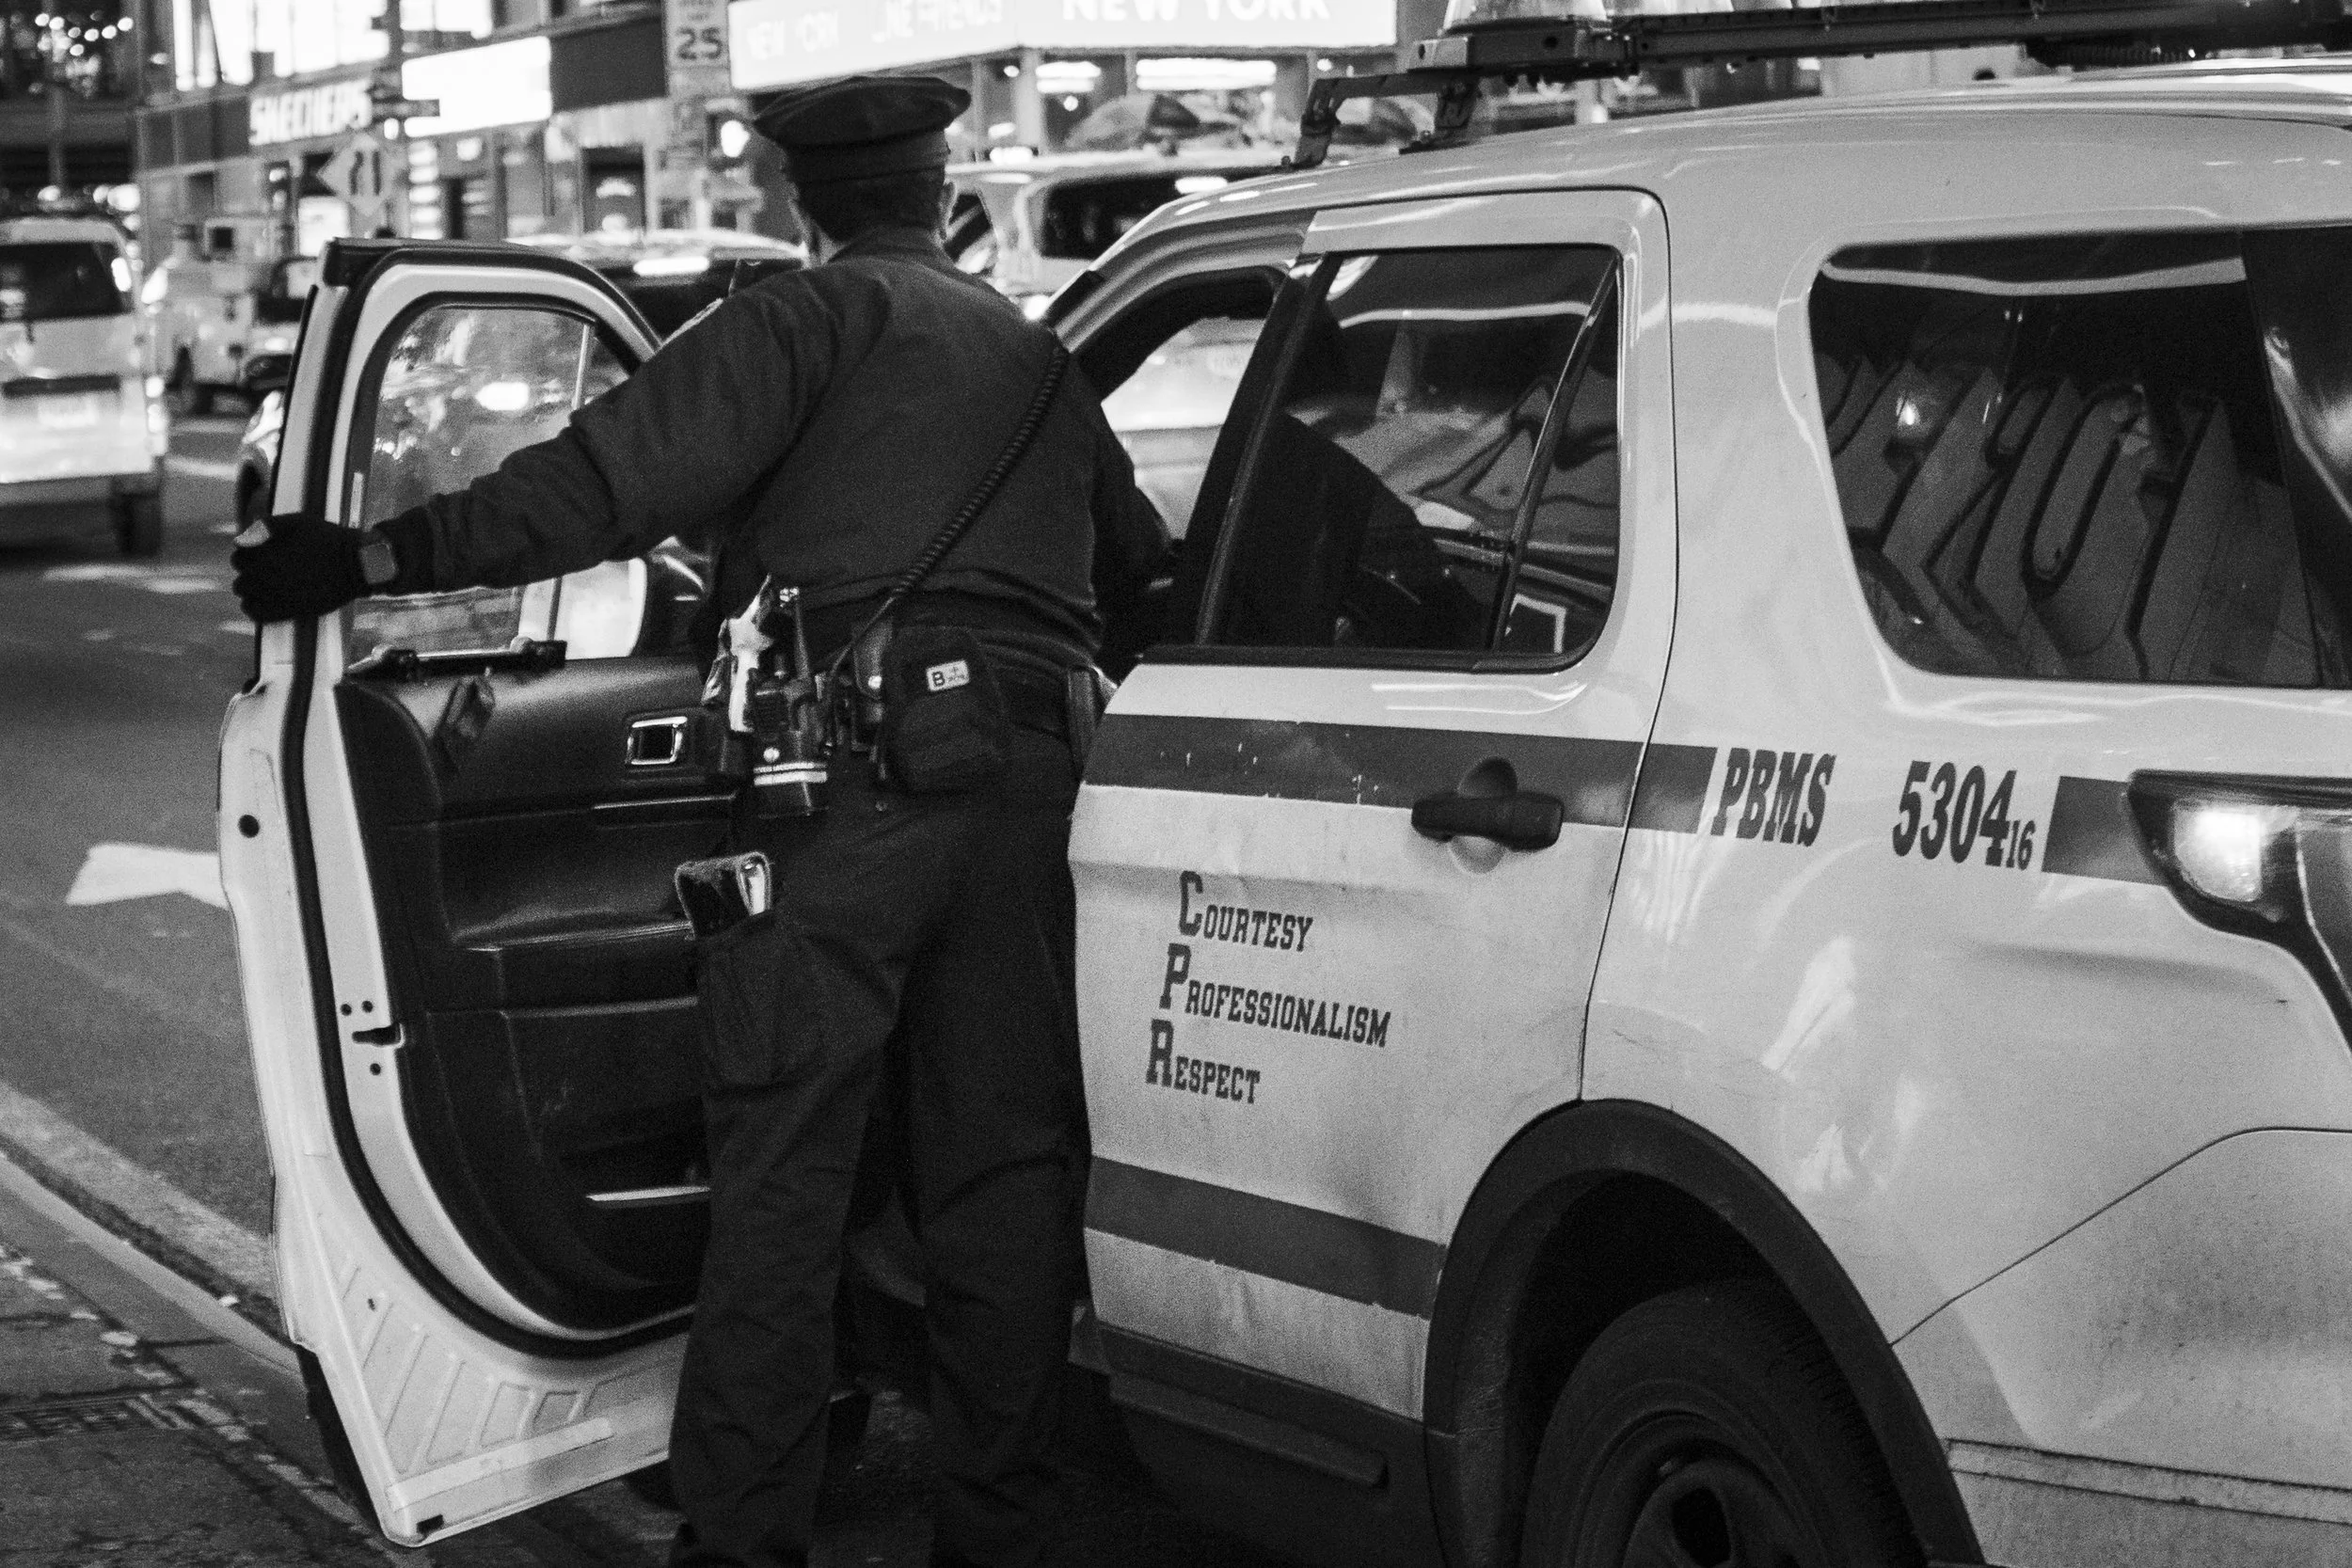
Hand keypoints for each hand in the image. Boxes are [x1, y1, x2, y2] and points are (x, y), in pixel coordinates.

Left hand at [231, 511, 370, 622]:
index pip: (238, 554)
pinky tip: (265, 602)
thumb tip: (243, 534)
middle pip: (240, 577)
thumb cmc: (328, 539)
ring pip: (244, 596)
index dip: (248, 552)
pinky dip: (254, 608)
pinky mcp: (287, 611)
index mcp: (265, 554)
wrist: (355, 565)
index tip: (261, 552)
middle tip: (267, 570)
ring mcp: (275, 596)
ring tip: (267, 586)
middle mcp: (265, 577)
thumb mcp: (298, 521)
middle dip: (249, 573)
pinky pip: (256, 614)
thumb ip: (267, 525)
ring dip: (251, 591)